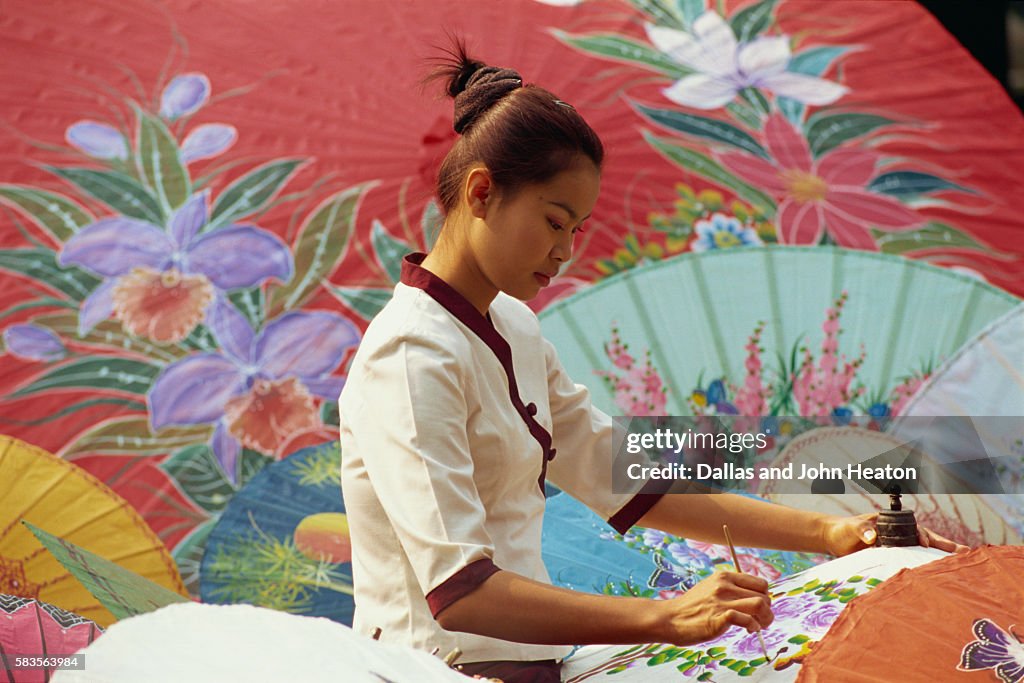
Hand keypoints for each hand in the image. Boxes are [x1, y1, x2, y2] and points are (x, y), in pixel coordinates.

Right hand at [654, 571, 772, 645]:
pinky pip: (748, 620)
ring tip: (758, 626)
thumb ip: (729, 589)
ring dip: (766, 618)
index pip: (760, 583)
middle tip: (761, 621)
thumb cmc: (691, 607)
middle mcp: (724, 586)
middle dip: (768, 610)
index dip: (765, 596)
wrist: (670, 619)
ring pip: (760, 604)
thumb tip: (754, 597)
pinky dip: (754, 626)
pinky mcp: (718, 619)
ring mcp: (721, 602)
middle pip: (763, 595)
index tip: (760, 608)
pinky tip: (749, 630)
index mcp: (723, 577)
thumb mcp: (709, 588)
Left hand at [820, 513, 969, 555]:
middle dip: (946, 546)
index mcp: (893, 525)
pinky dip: (925, 569)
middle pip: (927, 540)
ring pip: (923, 552)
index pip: (915, 529)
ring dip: (940, 558)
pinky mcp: (893, 559)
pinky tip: (938, 576)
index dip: (923, 536)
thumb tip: (871, 536)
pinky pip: (912, 563)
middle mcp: (900, 535)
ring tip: (961, 563)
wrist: (833, 538)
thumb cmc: (843, 529)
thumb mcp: (852, 528)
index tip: (925, 543)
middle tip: (966, 552)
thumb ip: (861, 530)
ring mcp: (898, 547)